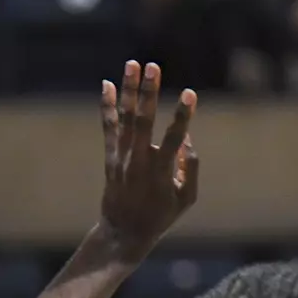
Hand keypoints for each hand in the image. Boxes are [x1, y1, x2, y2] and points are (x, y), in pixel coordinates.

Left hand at [97, 61, 198, 259]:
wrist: (124, 233)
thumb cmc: (161, 216)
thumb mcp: (186, 198)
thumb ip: (191, 167)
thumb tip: (186, 139)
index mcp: (162, 171)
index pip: (175, 138)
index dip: (183, 115)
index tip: (190, 93)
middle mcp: (139, 161)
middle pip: (143, 120)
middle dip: (148, 92)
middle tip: (153, 66)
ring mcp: (122, 158)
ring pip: (125, 118)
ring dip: (128, 90)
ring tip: (132, 65)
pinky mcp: (111, 158)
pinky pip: (109, 127)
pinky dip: (107, 106)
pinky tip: (107, 84)